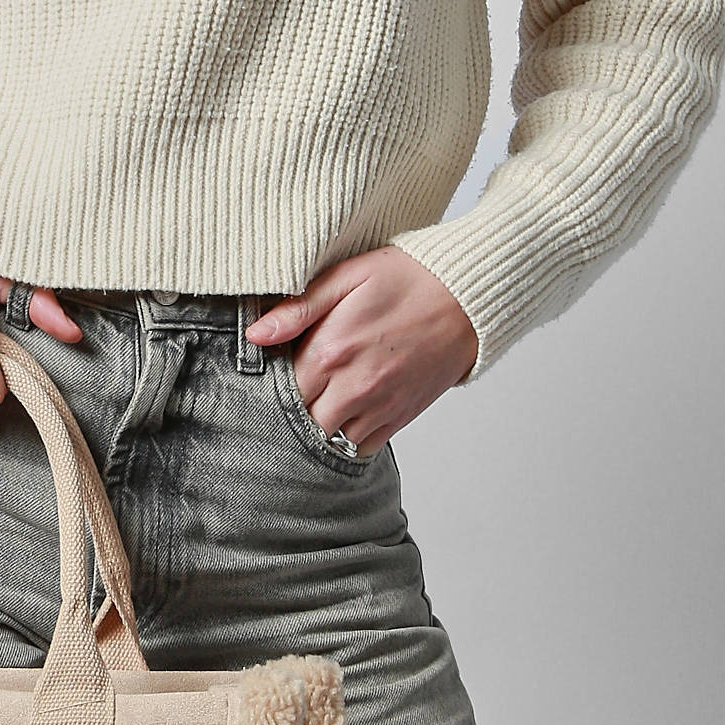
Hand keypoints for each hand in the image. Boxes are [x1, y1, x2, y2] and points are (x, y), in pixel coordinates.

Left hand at [243, 245, 479, 455]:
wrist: (468, 296)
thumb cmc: (408, 278)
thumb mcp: (348, 276)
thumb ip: (299, 308)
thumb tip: (256, 334)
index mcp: (331, 352)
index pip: (279, 388)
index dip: (270, 385)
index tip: (272, 375)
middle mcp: (352, 387)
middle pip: (300, 421)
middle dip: (291, 411)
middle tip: (292, 394)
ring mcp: (378, 407)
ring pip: (328, 440)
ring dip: (318, 427)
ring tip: (318, 406)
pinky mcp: (399, 417)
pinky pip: (360, 448)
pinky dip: (347, 440)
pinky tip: (344, 417)